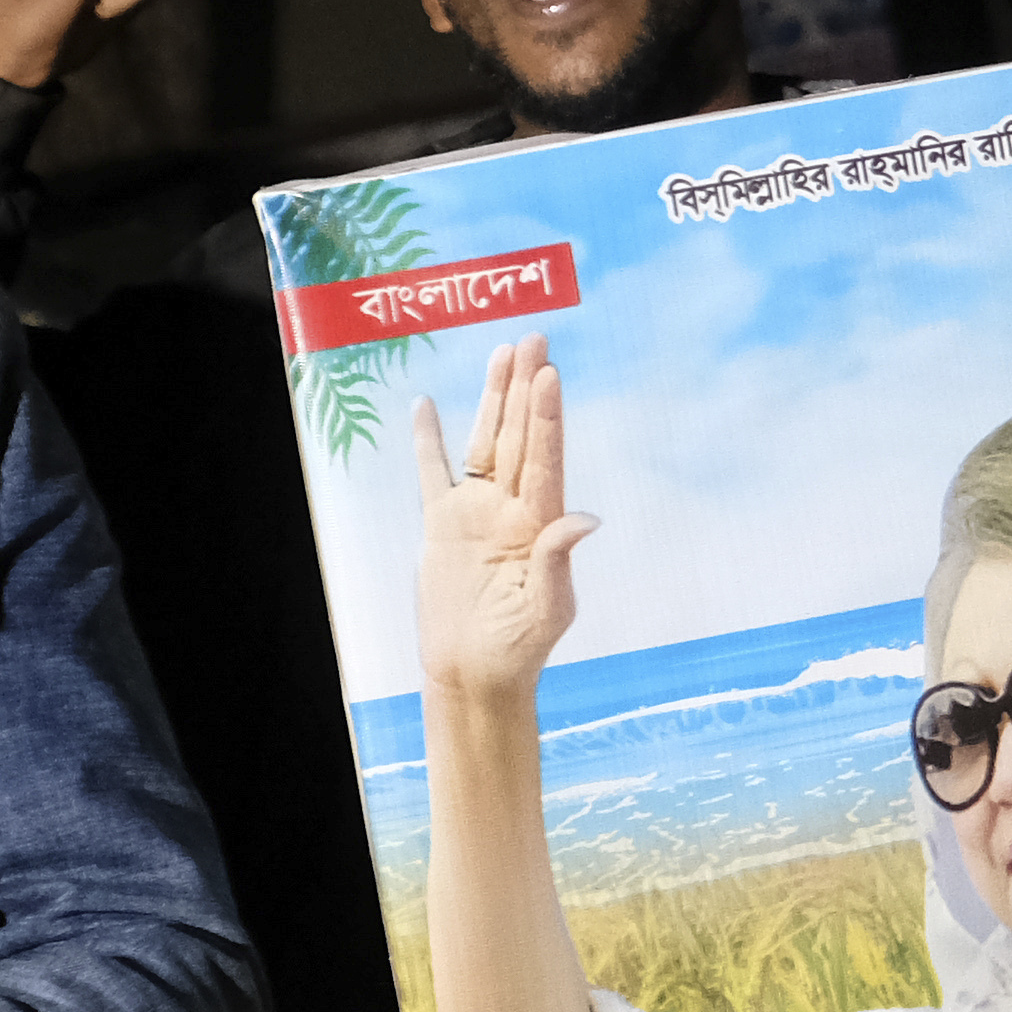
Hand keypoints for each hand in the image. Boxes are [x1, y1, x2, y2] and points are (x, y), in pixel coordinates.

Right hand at [412, 336, 597, 708]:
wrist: (474, 674)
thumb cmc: (518, 648)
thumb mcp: (546, 609)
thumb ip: (557, 560)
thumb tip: (584, 519)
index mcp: (539, 524)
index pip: (544, 459)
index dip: (547, 417)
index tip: (549, 374)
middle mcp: (510, 508)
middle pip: (521, 437)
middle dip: (526, 389)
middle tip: (535, 337)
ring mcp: (476, 513)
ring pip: (485, 443)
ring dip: (494, 400)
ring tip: (503, 353)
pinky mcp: (441, 526)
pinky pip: (433, 473)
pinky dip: (428, 440)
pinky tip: (426, 406)